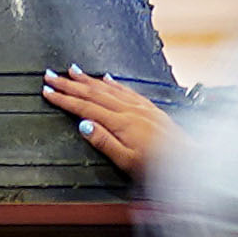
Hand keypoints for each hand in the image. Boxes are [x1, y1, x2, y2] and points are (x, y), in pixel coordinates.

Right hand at [45, 72, 172, 174]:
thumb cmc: (158, 165)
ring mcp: (140, 107)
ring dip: (88, 79)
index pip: (85, 108)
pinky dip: (113, 83)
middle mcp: (129, 110)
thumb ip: (104, 141)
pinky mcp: (150, 108)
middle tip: (51, 76)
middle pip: (92, 93)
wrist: (188, 159)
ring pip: (108, 88)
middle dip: (69, 84)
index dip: (64, 99)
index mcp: (121, 123)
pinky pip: (126, 90)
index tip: (48, 92)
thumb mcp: (126, 160)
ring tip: (72, 71)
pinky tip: (107, 78)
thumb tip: (83, 125)